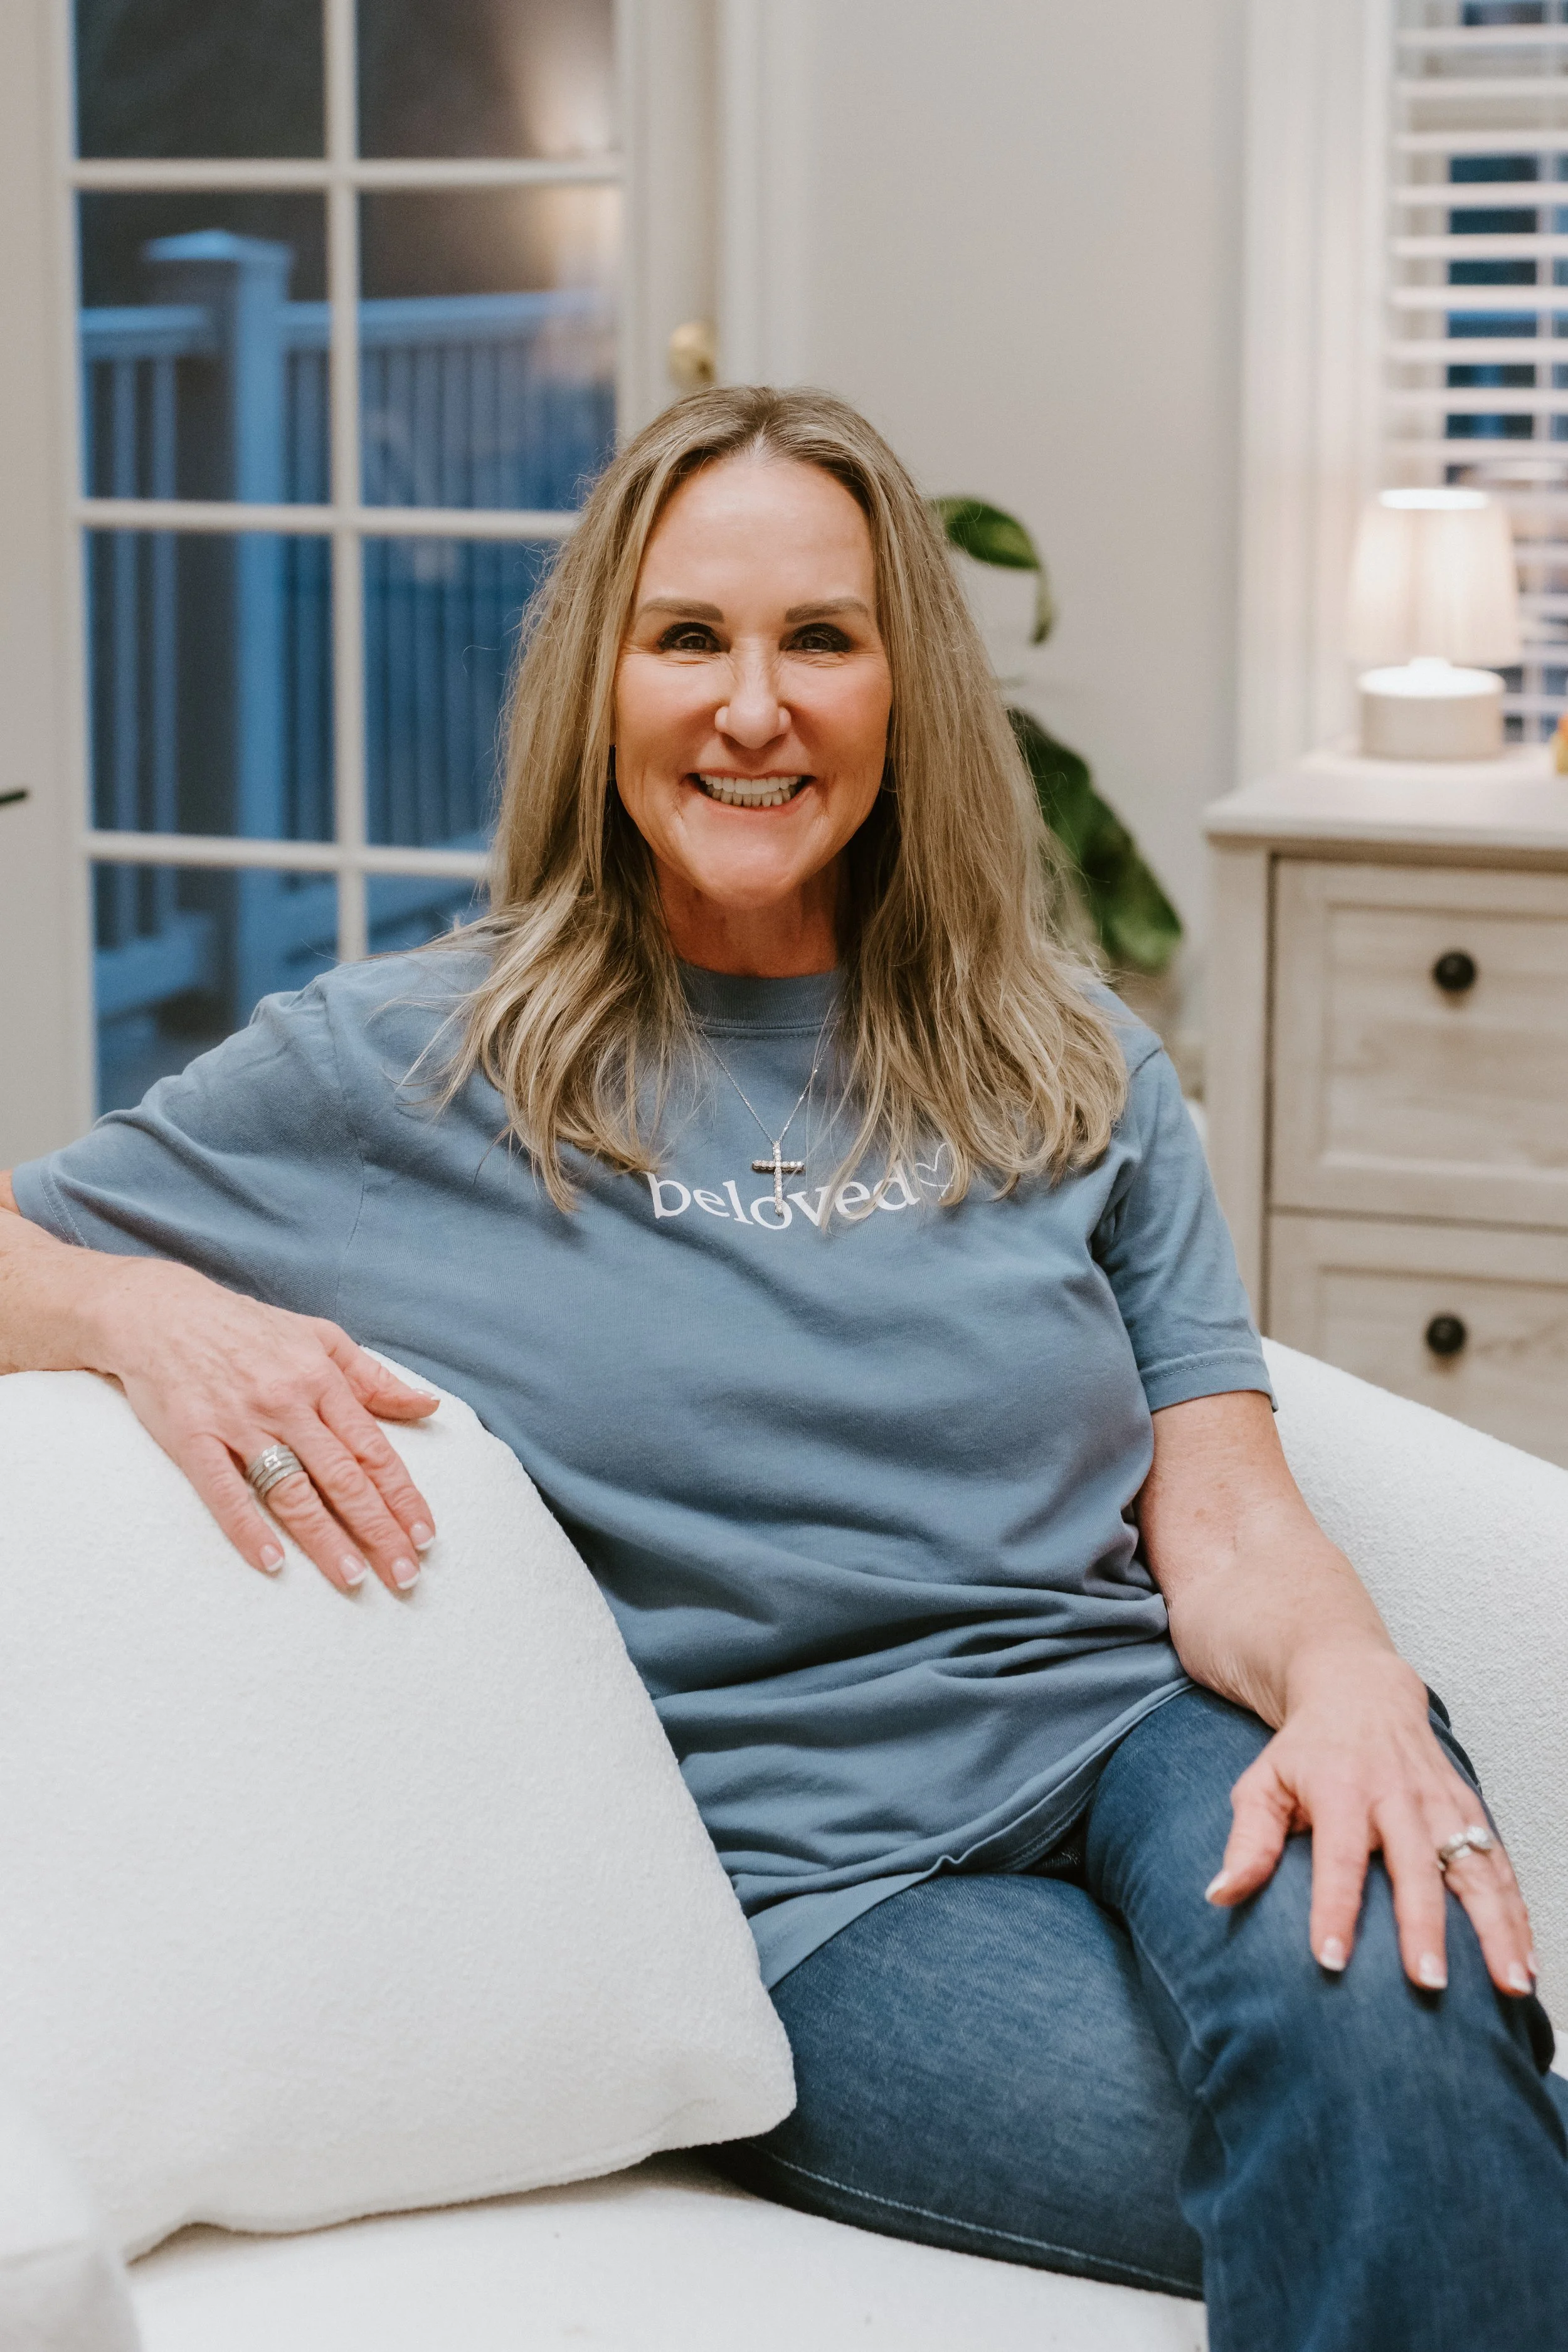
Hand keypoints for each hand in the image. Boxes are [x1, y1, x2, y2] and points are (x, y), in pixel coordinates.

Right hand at [92, 1256, 439, 1594]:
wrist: (162, 1312)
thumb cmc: (247, 1328)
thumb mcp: (320, 1337)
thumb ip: (372, 1378)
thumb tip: (427, 1406)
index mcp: (321, 1380)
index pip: (372, 1449)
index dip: (402, 1496)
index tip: (425, 1536)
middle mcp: (286, 1402)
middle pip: (341, 1477)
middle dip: (378, 1529)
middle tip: (405, 1576)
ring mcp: (239, 1421)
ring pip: (291, 1490)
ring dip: (325, 1539)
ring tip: (354, 1578)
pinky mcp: (192, 1437)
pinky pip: (223, 1491)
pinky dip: (248, 1528)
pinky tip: (273, 1562)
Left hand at [1205, 1646, 1536, 2000]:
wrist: (1359, 1689)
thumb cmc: (1305, 1750)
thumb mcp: (1263, 1782)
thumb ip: (1248, 1841)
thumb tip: (1218, 1895)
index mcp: (1341, 1789)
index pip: (1337, 1857)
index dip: (1333, 1908)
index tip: (1329, 1960)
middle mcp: (1396, 1795)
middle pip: (1415, 1866)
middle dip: (1423, 1926)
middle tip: (1428, 1982)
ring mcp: (1439, 1801)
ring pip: (1474, 1866)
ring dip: (1495, 1926)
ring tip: (1511, 1984)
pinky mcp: (1468, 1807)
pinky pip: (1499, 1862)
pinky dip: (1517, 1911)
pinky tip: (1525, 1960)